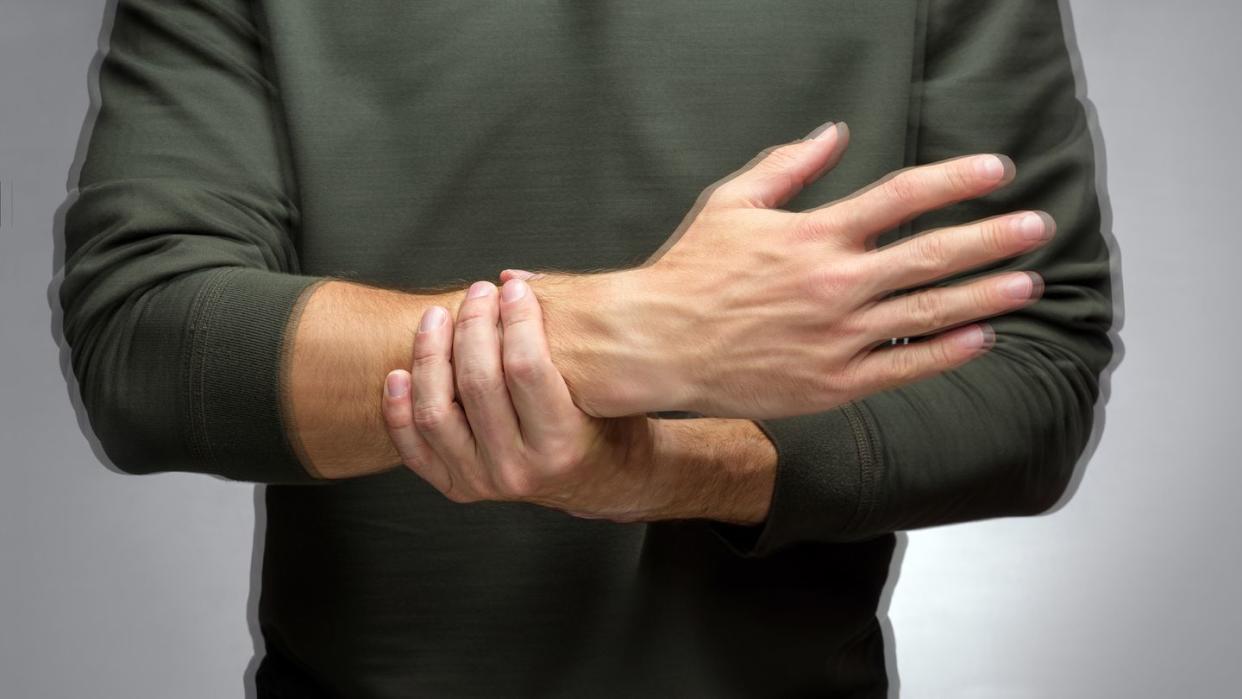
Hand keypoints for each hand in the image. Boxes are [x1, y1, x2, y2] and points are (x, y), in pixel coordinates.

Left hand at [381, 275, 660, 522]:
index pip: (526, 368)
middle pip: (477, 384)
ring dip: (429, 356)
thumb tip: (514, 279)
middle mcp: (518, 469)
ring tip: (436, 319)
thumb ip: (566, 337)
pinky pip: (413, 447)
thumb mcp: (607, 390)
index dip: (517, 318)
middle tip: (479, 293)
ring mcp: (482, 482)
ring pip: (435, 412)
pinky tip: (400, 371)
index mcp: (561, 445)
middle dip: (474, 324)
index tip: (515, 290)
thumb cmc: (607, 427)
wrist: (602, 482)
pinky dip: (398, 408)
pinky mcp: (457, 487)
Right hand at [527, 121, 1050, 418]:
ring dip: (986, 295)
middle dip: (993, 238)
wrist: (657, 344)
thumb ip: (788, 165)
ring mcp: (837, 337)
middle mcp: (834, 284)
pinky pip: (902, 368)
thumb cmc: (689, 272)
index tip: (996, 171)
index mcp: (813, 235)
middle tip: (1037, 227)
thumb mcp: (731, 202)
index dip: (955, 180)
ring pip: (928, 313)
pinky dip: (945, 353)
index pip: (901, 197)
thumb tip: (835, 133)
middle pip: (932, 255)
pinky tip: (981, 338)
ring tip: (1029, 282)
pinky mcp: (831, 383)